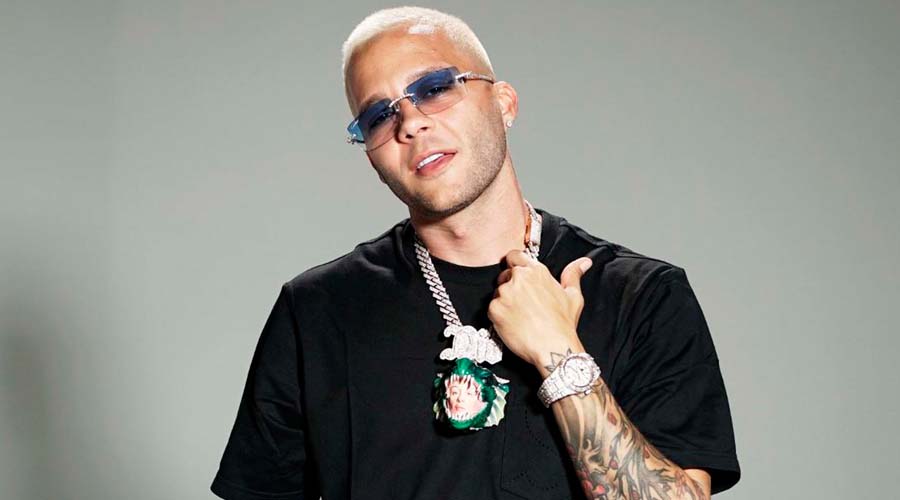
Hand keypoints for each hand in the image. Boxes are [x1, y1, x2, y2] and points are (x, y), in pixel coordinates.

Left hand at [487, 250, 593, 368]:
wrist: (553, 349)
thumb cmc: (563, 325)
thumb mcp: (573, 296)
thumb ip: (573, 274)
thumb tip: (583, 262)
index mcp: (537, 272)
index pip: (514, 256)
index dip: (513, 264)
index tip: (515, 274)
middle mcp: (519, 278)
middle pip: (505, 275)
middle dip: (510, 285)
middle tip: (522, 303)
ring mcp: (505, 293)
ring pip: (497, 292)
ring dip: (504, 301)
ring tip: (520, 316)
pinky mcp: (495, 309)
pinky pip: (491, 308)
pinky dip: (499, 316)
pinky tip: (513, 324)